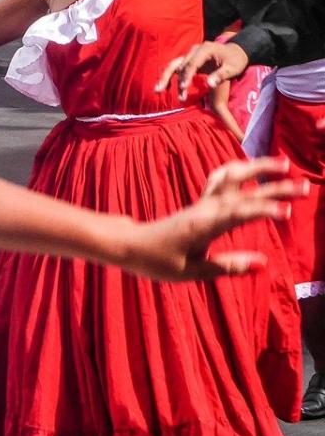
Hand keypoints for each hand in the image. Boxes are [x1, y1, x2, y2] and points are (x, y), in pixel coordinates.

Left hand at [124, 157, 304, 281]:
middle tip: (306, 187)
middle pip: (243, 193)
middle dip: (275, 189)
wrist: (131, 244)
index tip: (287, 213)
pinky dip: (238, 170)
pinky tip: (253, 167)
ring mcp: (202, 203)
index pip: (238, 214)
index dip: (263, 212)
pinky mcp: (200, 203)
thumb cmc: (158, 260)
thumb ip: (227, 267)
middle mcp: (205, 209)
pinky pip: (220, 180)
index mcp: (204, 226)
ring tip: (284, 164)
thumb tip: (263, 263)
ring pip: (232, 177)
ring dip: (258, 169)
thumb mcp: (191, 271)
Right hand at [155, 41, 250, 99]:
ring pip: (174, 66)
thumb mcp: (233, 68)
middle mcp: (195, 50)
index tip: (184, 87)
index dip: (187, 75)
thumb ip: (221, 75)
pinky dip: (169, 77)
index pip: (192, 63)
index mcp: (205, 49)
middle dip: (174, 79)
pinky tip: (163, 88)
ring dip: (166, 78)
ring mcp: (190, 54)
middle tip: (166, 92)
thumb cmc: (236, 60)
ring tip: (158, 91)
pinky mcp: (189, 60)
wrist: (236, 52)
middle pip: (180, 65)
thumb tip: (209, 85)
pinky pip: (176, 68)